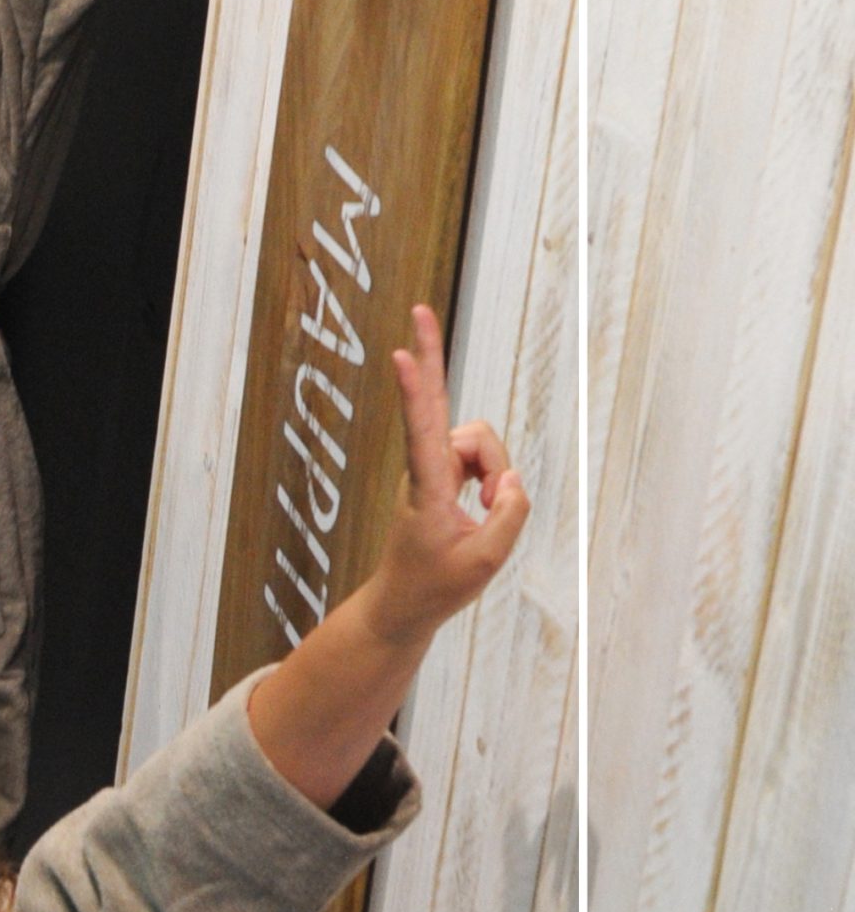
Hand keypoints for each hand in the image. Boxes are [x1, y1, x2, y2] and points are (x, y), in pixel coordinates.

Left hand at [369, 305, 530, 643]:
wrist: (405, 602)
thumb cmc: (437, 584)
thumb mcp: (485, 560)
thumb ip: (509, 514)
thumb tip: (512, 478)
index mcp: (427, 489)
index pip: (421, 431)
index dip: (416, 392)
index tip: (400, 355)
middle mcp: (424, 469)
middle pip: (438, 407)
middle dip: (430, 355)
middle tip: (418, 309)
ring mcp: (432, 468)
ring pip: (481, 445)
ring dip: (497, 475)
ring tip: (486, 512)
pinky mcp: (441, 473)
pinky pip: (482, 459)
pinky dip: (495, 479)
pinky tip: (487, 503)